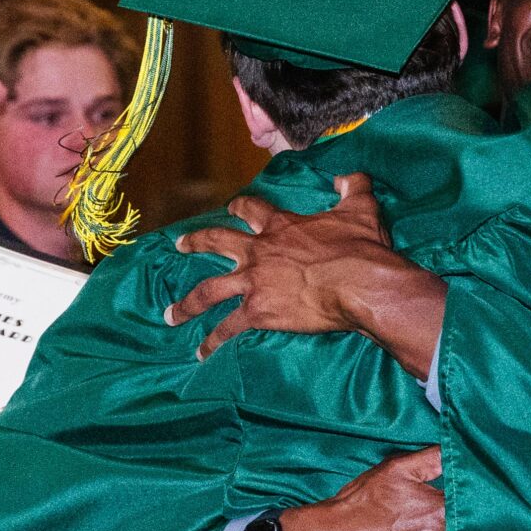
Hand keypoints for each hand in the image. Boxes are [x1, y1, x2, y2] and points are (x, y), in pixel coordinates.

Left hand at [167, 175, 445, 375]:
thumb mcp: (361, 208)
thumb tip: (346, 177)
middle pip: (216, 241)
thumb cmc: (360, 248)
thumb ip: (353, 186)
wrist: (359, 283)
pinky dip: (212, 342)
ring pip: (209, 290)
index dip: (241, 206)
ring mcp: (254, 282)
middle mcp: (258, 251)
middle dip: (195, 242)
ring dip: (187, 304)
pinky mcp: (258, 311)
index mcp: (280, 226)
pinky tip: (201, 353)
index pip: (251, 209)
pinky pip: (228, 328)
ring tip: (170, 315)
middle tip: (179, 245)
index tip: (232, 206)